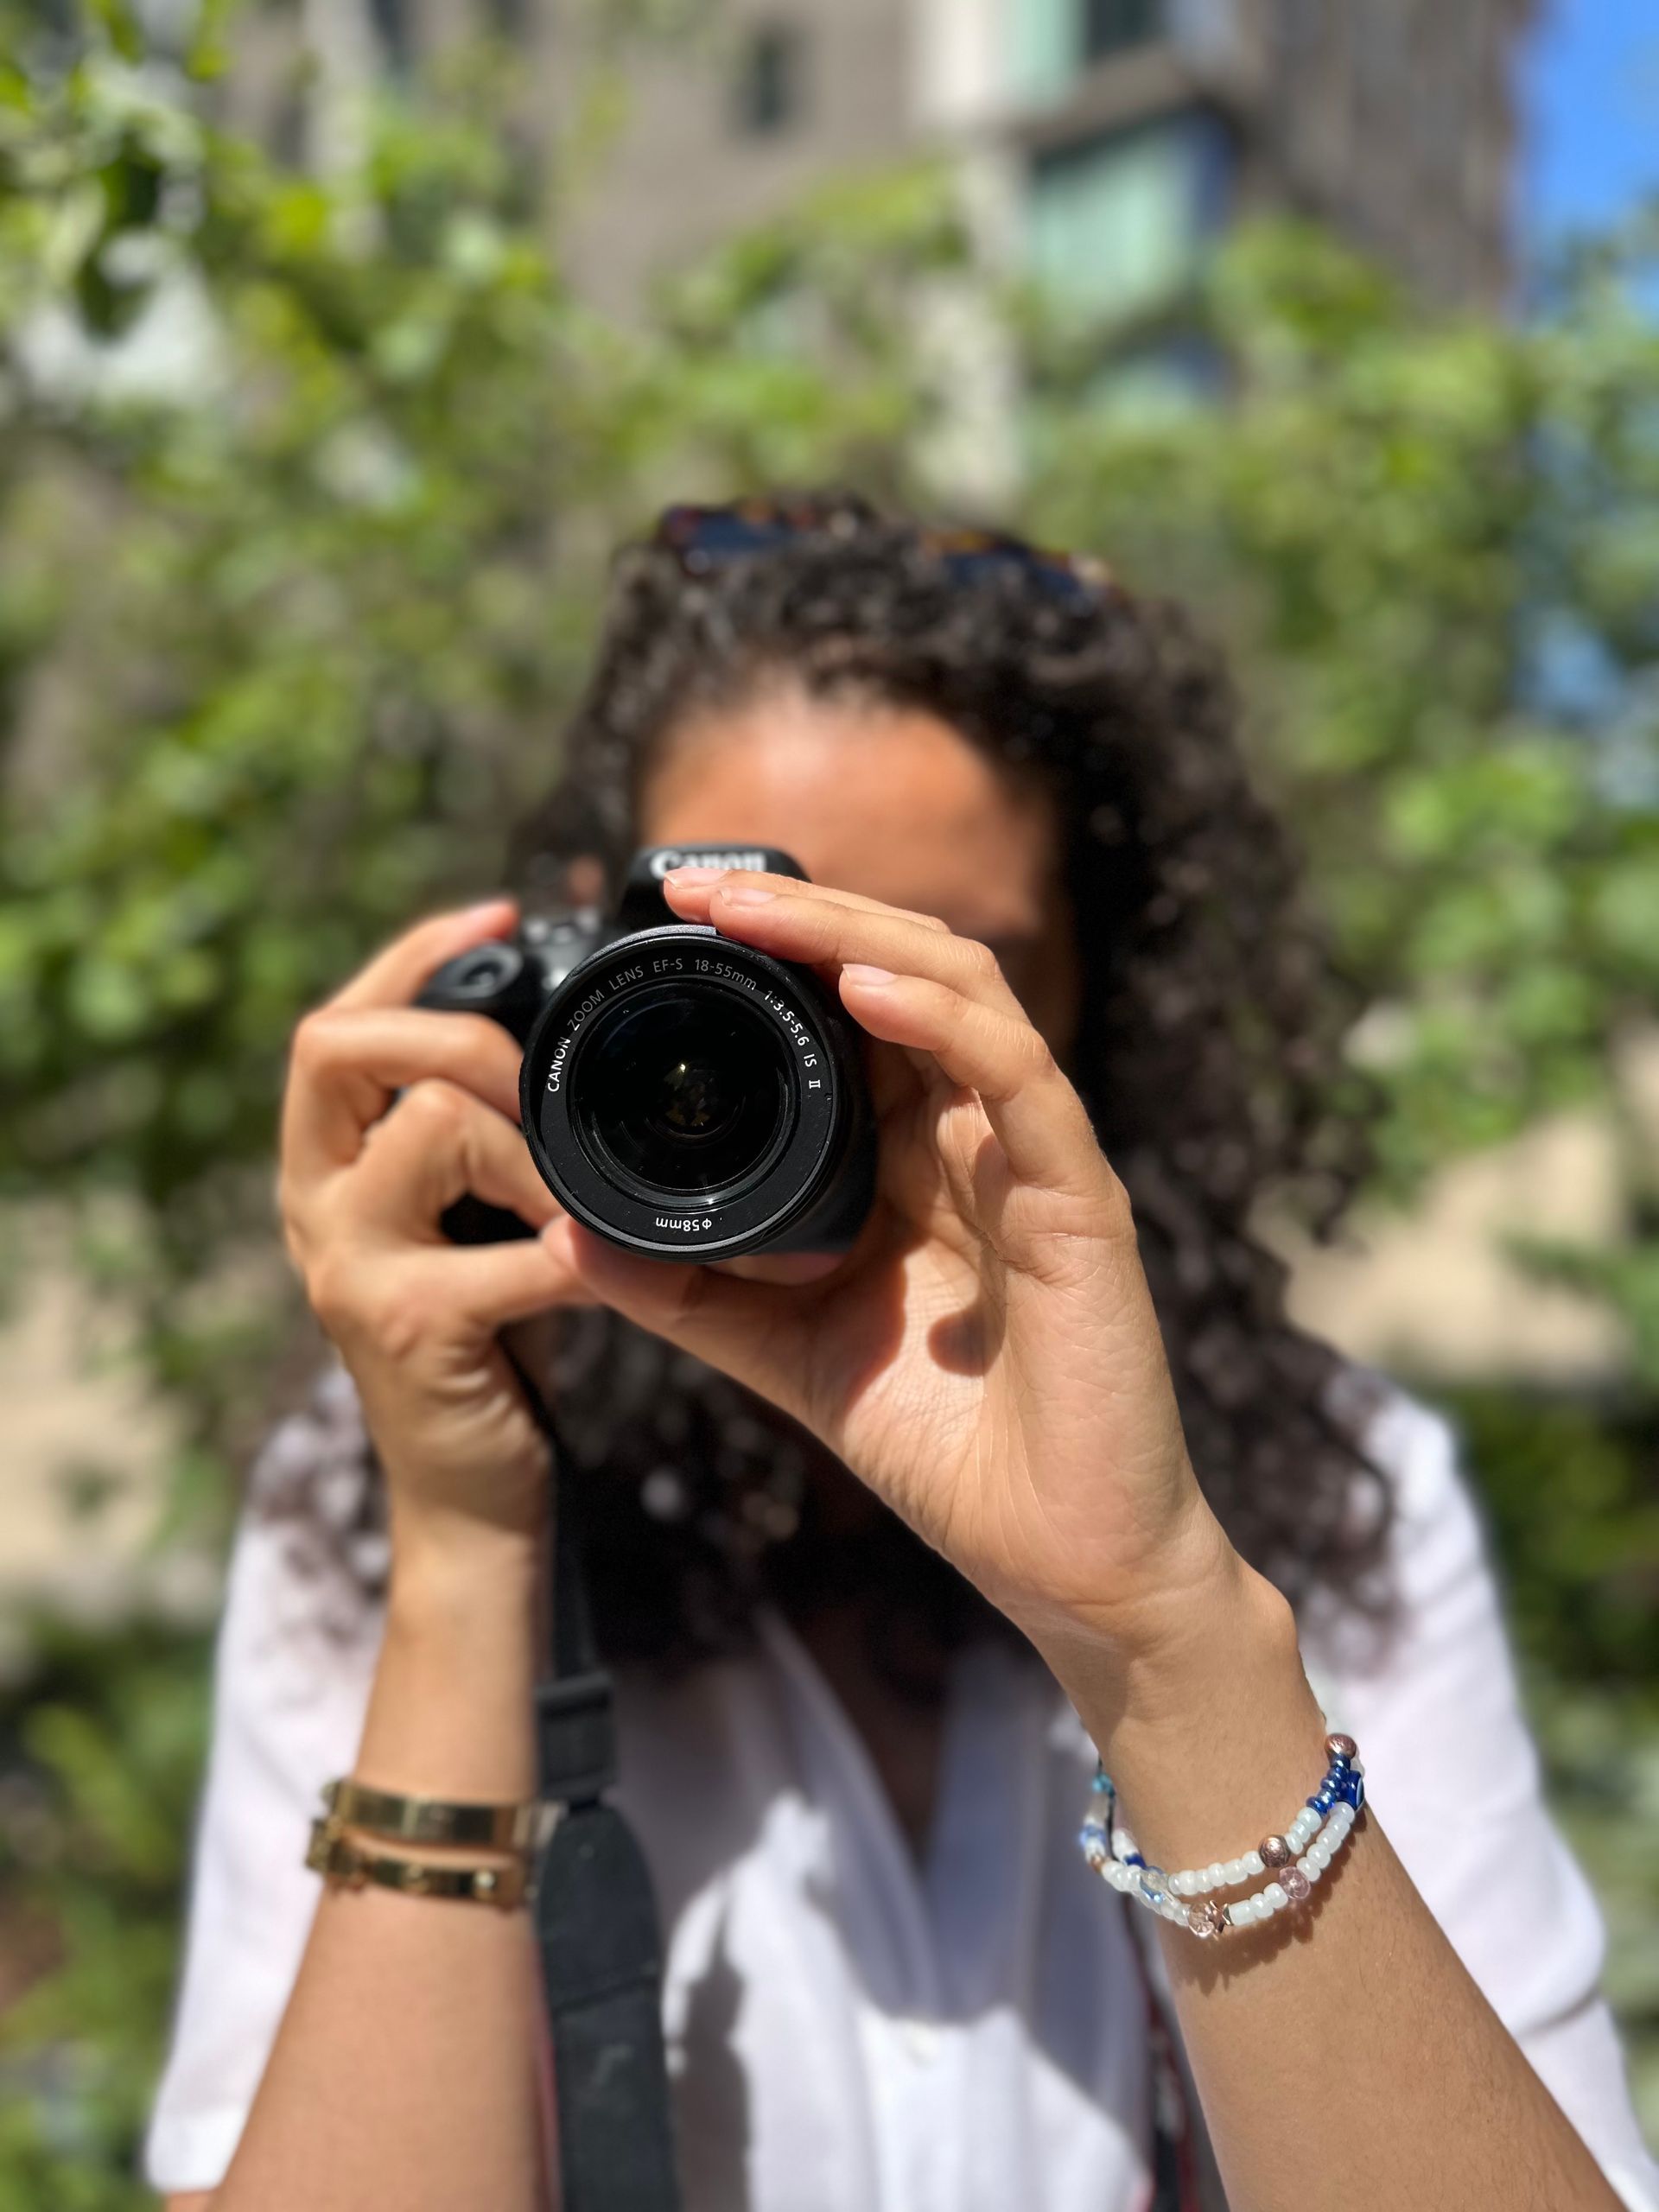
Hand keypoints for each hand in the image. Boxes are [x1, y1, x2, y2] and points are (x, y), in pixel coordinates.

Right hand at [277, 899, 587, 1565]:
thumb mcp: (475, 1216)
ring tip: (579, 1198)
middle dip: (459, 1034)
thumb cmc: (491, 1340)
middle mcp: (313, 1203)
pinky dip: (581, 1252)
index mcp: (329, 1165)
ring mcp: (347, 1266)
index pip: (338, 1022)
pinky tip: (613, 1266)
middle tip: (542, 1076)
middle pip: (338, 1046)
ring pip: (433, 1126)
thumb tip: (566, 1032)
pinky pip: (514, 1252)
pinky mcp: (406, 1328)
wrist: (470, 1495)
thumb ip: (491, 1135)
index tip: (501, 907)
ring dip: (531, 1145)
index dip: (411, 953)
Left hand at [544, 870, 1242, 1669]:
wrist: (1058, 1560)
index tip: (679, 918)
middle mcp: (977, 1134)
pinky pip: (1019, 1081)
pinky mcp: (1081, 1202)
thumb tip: (564, 1226)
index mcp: (916, 1156)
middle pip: (905, 970)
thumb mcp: (782, 1350)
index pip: (855, 1010)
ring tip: (758, 911)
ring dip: (857, 938)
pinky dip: (945, 1022)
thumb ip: (687, 1287)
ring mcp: (1034, 1157)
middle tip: (700, 887)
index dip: (778, 951)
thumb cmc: (944, 1448)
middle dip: (804, 916)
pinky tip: (868, 991)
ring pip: (962, 993)